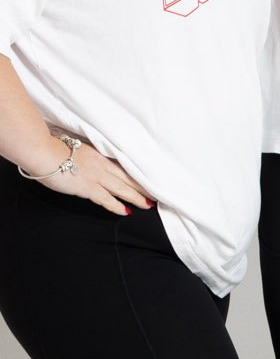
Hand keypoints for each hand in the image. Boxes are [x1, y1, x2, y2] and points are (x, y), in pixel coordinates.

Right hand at [25, 136, 152, 215]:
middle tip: (155, 194)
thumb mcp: (74, 147)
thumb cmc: (53, 148)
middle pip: (128, 176)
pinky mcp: (88, 188)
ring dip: (136, 197)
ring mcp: (97, 176)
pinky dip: (118, 206)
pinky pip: (107, 199)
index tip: (146, 178)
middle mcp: (102, 165)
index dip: (135, 173)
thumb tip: (84, 159)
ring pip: (122, 188)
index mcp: (99, 154)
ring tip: (148, 205)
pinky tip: (127, 212)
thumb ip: (84, 154)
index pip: (122, 165)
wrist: (43, 152)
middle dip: (142, 186)